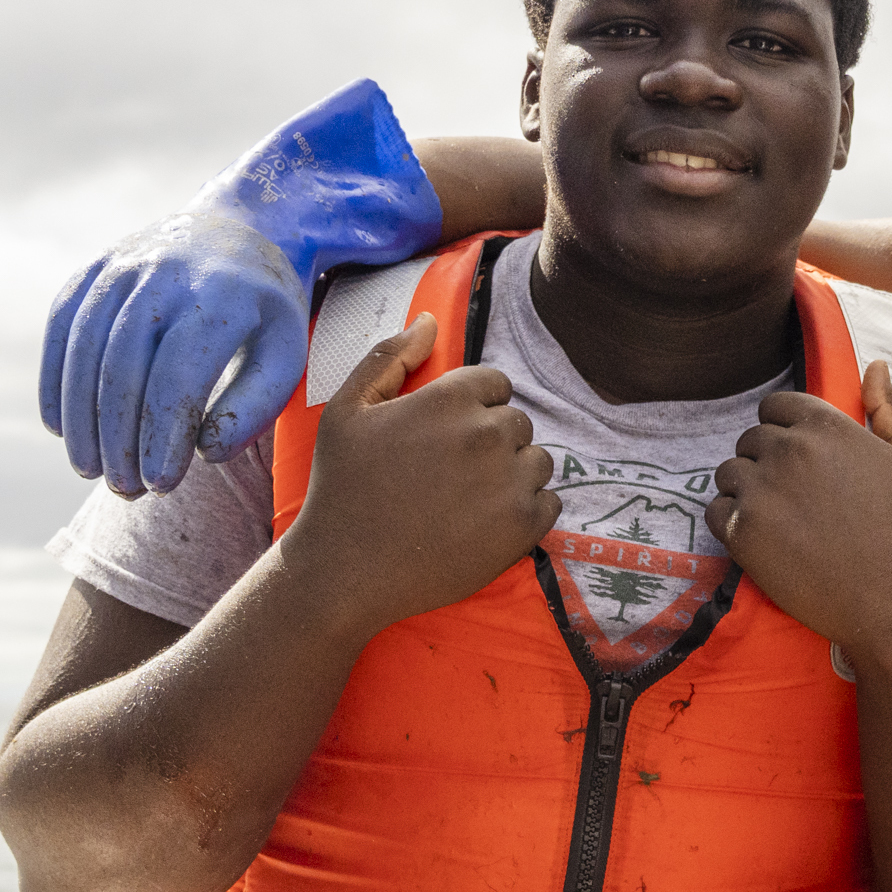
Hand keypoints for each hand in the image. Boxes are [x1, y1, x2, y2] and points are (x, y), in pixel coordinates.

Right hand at [39, 80, 445, 496]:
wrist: (244, 228)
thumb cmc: (268, 311)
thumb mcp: (284, 355)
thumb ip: (253, 407)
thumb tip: (204, 453)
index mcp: (221, 295)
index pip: (178, 377)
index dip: (162, 437)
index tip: (160, 485)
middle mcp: (165, 273)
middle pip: (124, 368)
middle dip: (119, 438)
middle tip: (124, 489)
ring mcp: (122, 266)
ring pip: (85, 351)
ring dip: (81, 419)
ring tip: (90, 470)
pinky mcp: (93, 270)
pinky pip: (62, 328)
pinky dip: (56, 381)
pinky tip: (60, 428)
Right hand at [288, 327, 558, 633]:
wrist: (346, 569)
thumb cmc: (342, 487)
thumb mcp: (347, 410)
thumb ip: (389, 357)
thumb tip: (429, 321)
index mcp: (450, 398)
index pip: (496, 384)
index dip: (474, 408)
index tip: (447, 438)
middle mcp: (488, 433)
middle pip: (518, 421)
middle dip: (493, 441)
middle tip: (452, 475)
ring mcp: (509, 480)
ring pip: (539, 460)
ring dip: (514, 474)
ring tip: (471, 499)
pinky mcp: (523, 526)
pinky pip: (550, 502)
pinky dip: (527, 511)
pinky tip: (488, 523)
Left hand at [704, 361, 891, 659]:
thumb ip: (889, 410)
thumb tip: (875, 365)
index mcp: (826, 425)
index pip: (775, 406)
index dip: (784, 431)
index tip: (799, 461)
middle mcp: (788, 449)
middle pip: (750, 439)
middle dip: (765, 463)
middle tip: (794, 500)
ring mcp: (761, 490)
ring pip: (728, 473)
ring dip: (746, 491)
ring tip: (778, 522)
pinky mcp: (741, 532)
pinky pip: (715, 511)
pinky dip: (731, 524)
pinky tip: (763, 542)